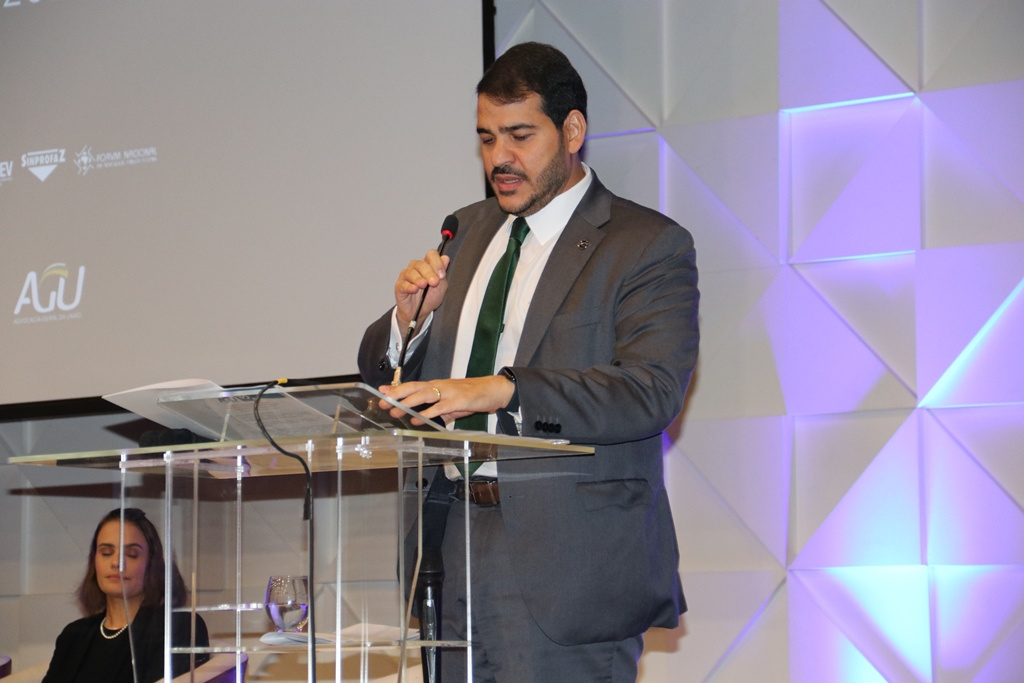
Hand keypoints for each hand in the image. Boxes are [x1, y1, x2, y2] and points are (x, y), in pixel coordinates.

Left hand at [377, 376, 515, 425]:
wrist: (495, 389)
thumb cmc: (473, 396)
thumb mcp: (452, 404)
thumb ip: (439, 411)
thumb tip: (425, 419)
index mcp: (437, 386)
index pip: (413, 386)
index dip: (397, 388)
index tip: (381, 391)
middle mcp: (441, 386)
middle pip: (415, 388)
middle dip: (397, 395)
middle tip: (383, 402)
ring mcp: (450, 392)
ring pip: (426, 394)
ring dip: (409, 402)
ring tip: (397, 410)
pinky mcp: (460, 400)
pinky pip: (442, 406)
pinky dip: (431, 412)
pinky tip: (421, 418)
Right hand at [395, 251, 450, 330]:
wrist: (420, 312)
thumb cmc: (429, 297)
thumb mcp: (441, 286)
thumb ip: (442, 273)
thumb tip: (445, 259)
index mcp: (427, 265)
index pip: (431, 255)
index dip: (437, 263)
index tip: (442, 275)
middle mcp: (416, 268)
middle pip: (421, 264)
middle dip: (430, 273)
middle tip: (434, 282)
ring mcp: (406, 276)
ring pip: (411, 272)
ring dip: (419, 279)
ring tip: (424, 285)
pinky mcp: (399, 286)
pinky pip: (403, 284)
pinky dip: (409, 286)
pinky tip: (414, 289)